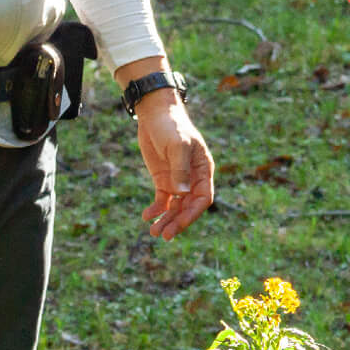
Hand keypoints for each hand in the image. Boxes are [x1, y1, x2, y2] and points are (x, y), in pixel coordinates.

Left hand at [135, 94, 215, 239]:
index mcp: (203, 169)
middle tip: (163, 235)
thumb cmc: (171, 125)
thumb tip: (182, 195)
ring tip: (153, 232)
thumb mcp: (177, 146)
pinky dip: (156, 209)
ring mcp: (177, 179)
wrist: (154, 113)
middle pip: (188, 206)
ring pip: (175, 206)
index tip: (179, 224)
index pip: (203, 198)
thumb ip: (180, 170)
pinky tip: (146, 216)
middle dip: (177, 222)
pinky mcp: (163, 179)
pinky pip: (162, 199)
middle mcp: (192, 178)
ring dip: (166, 219)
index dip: (193, 213)